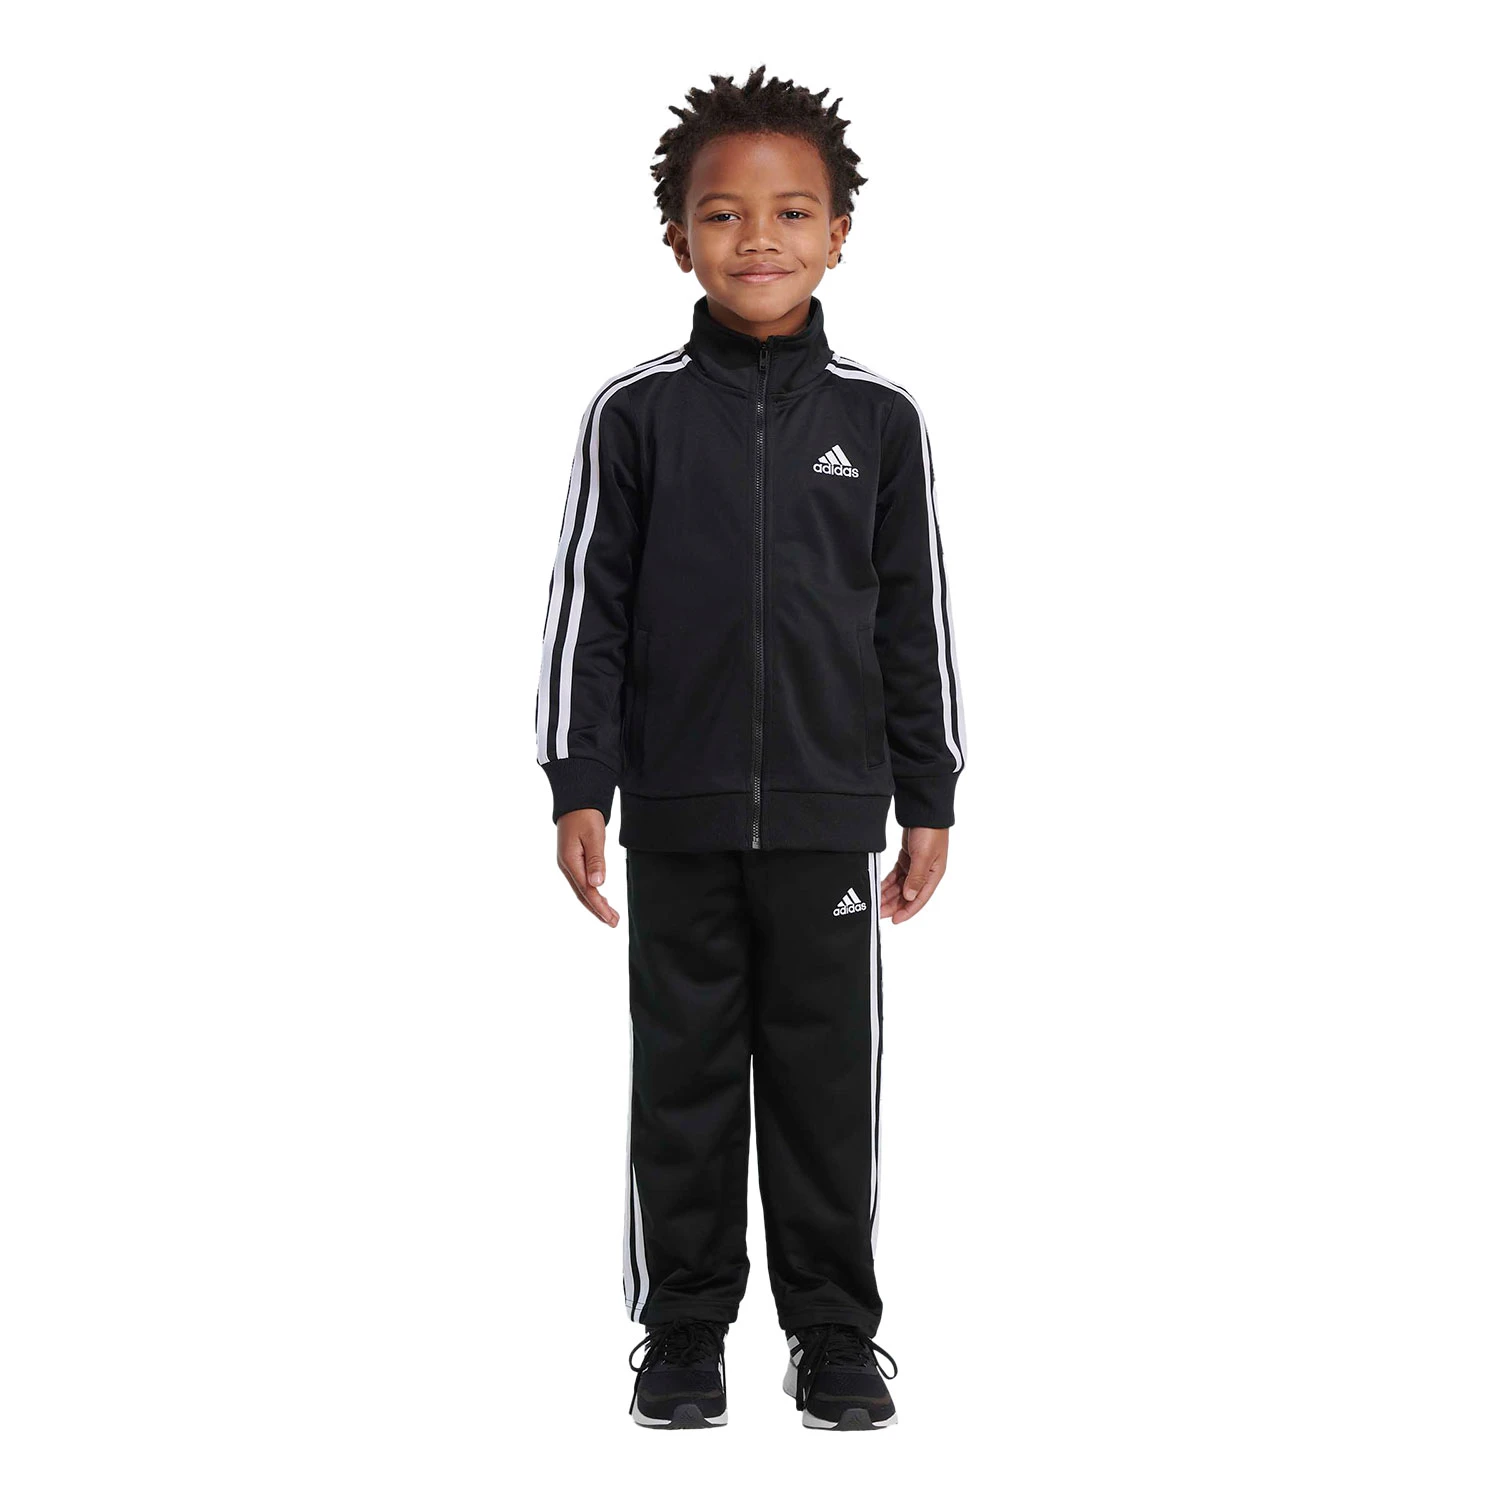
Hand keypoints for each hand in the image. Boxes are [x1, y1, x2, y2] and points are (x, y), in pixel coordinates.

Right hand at [555, 809, 619, 926]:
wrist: (575, 800)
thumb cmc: (585, 815)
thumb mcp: (594, 836)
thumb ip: (596, 861)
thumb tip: (598, 884)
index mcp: (570, 861)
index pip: (587, 890)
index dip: (599, 907)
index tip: (611, 918)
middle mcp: (566, 865)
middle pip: (582, 894)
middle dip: (598, 910)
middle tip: (613, 922)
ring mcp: (567, 863)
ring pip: (581, 890)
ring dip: (595, 904)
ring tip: (609, 915)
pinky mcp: (571, 860)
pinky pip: (580, 882)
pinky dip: (590, 893)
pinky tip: (600, 897)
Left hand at [880, 826, 948, 923]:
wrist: (924, 810)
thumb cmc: (930, 831)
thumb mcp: (923, 856)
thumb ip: (916, 877)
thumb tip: (909, 897)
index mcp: (933, 875)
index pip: (919, 899)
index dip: (907, 911)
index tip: (894, 920)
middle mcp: (925, 873)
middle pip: (908, 895)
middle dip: (894, 904)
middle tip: (879, 912)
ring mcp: (916, 866)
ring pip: (900, 886)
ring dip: (889, 895)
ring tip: (876, 902)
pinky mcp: (907, 858)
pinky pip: (896, 876)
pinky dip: (888, 883)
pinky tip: (879, 888)